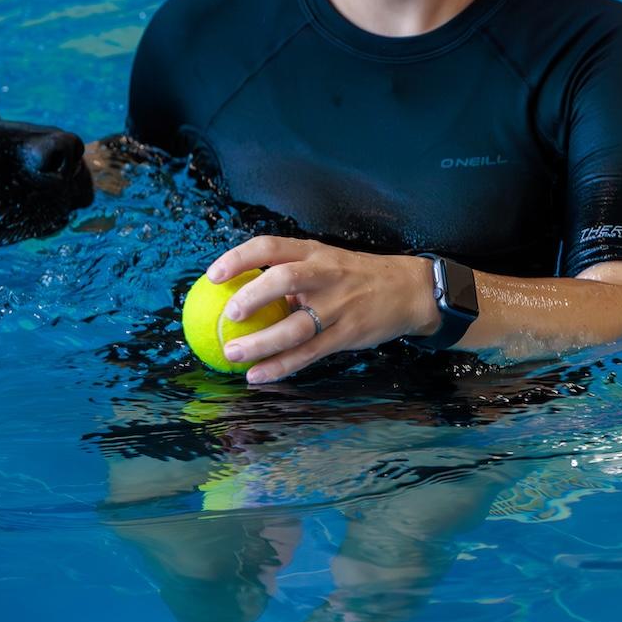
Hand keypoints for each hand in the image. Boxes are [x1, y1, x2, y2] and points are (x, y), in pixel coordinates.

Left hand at [204, 236, 440, 383]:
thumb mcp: (325, 263)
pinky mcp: (347, 335)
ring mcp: (338, 306)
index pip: (269, 246)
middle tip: (228, 316)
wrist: (408, 291)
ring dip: (260, 344)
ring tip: (232, 355)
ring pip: (295, 327)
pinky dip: (281, 366)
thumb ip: (289, 276)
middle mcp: (324, 275)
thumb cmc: (354, 277)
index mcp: (313, 251)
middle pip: (283, 279)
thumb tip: (240, 294)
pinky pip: (308, 354)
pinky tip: (258, 375)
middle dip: (252, 297)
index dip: (238, 259)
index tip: (212, 276)